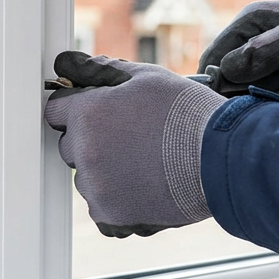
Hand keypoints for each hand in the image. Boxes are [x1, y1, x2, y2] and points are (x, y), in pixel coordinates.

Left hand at [43, 51, 226, 237]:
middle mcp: (84, 151)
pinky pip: (102, 206)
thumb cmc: (188, 115)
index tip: (99, 112)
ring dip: (106, 171)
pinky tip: (147, 184)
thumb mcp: (148, 77)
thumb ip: (103, 70)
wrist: (222, 160)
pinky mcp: (111, 215)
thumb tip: (70, 63)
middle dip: (92, 139)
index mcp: (87, 113)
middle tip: (132, 137)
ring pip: (87, 177)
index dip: (78, 108)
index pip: (56, 110)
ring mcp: (96, 186)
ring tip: (146, 162)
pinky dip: (119, 199)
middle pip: (70, 145)